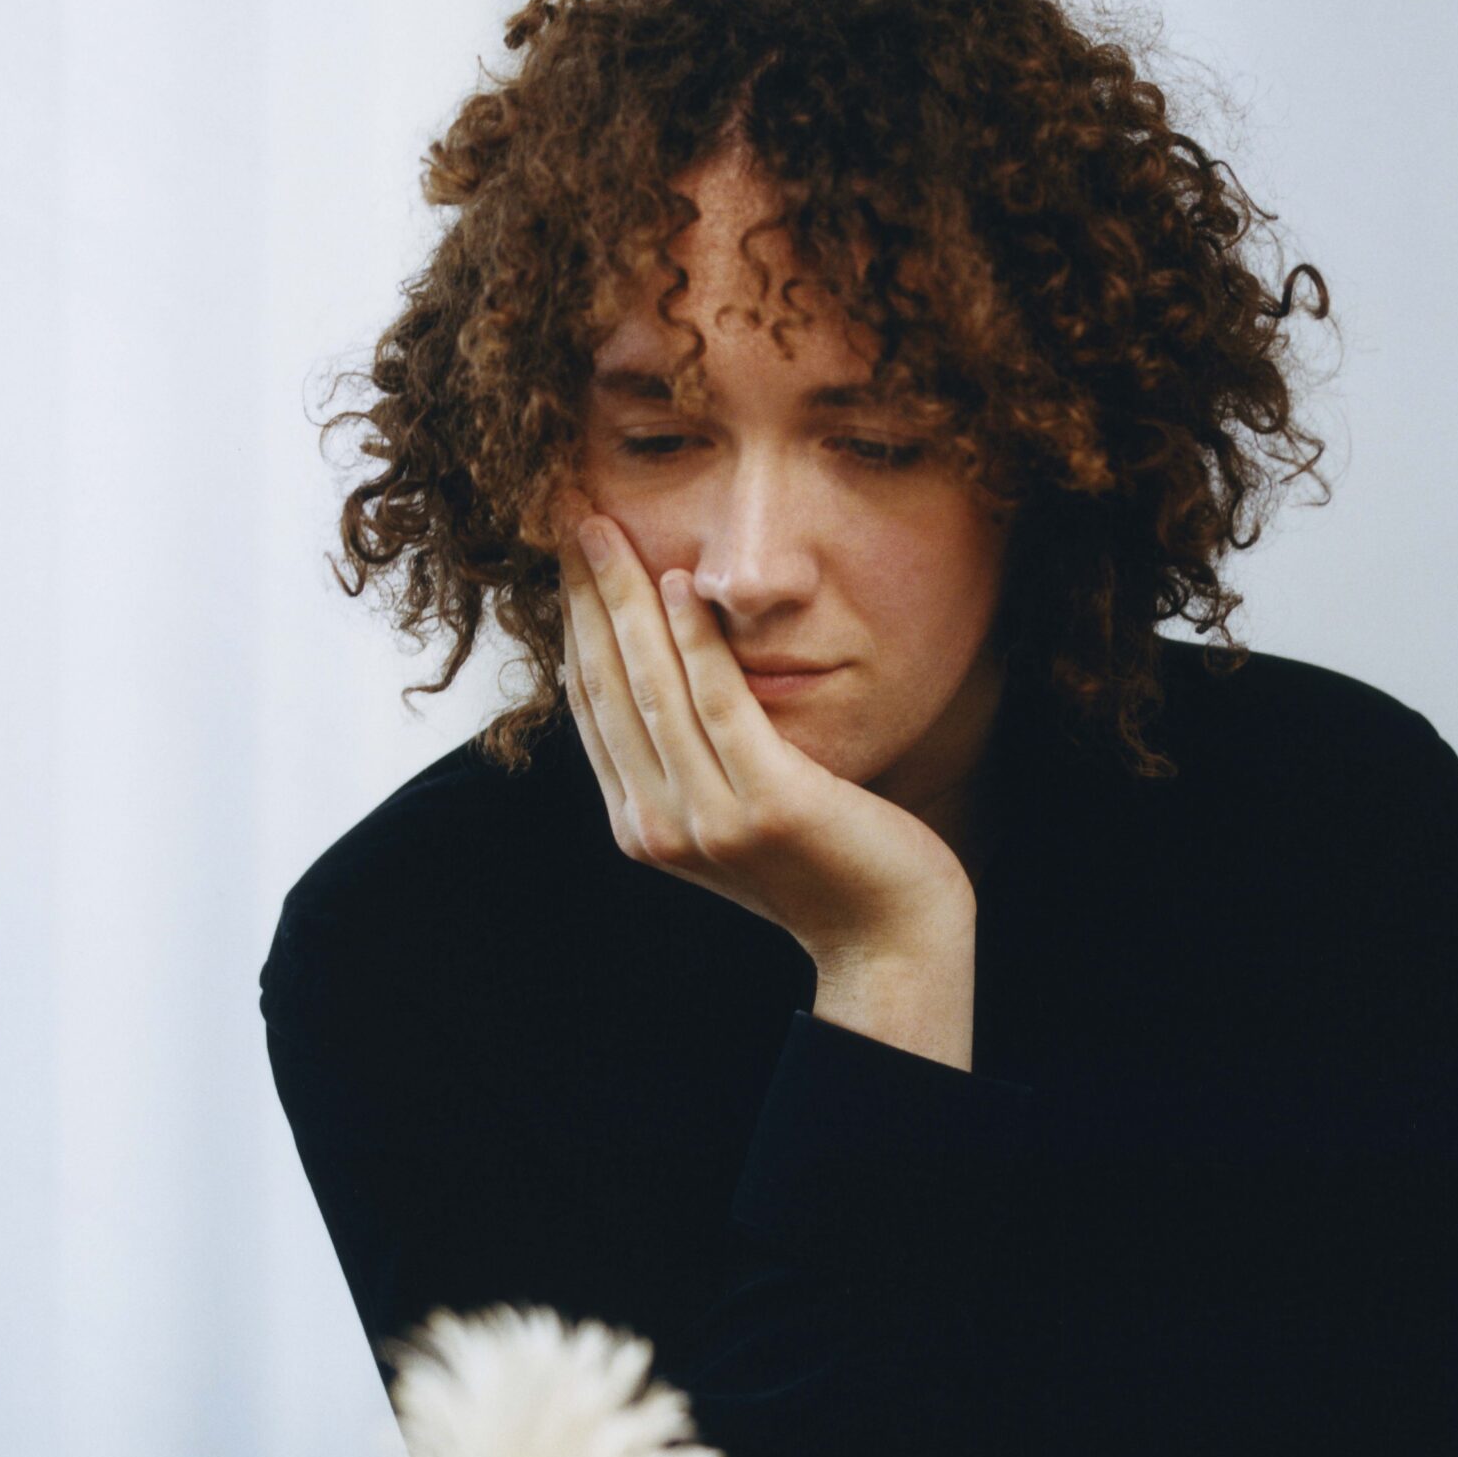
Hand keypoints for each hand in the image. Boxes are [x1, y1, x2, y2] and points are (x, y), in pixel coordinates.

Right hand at [552, 495, 973, 977]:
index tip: (568, 562)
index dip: (574, 628)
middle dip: (585, 598)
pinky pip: (719, 704)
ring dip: (623, 599)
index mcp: (642, 828)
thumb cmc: (824, 865)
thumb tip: (658, 682)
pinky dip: (693, 640)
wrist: (889, 935)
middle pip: (607, 688)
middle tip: (570, 521)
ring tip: (607, 530)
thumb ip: (689, 766)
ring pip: (650, 687)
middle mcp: (659, 828)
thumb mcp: (733, 817)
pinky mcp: (767, 804)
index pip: (592, 709)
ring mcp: (709, 819)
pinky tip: (678, 583)